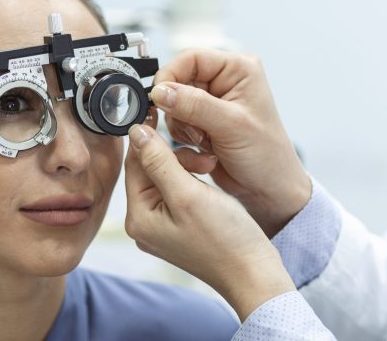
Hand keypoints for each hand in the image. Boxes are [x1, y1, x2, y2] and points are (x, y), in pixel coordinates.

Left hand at [123, 121, 294, 319]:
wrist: (253, 273)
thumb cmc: (224, 239)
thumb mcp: (188, 194)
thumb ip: (159, 161)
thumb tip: (135, 132)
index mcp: (138, 217)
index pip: (134, 164)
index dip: (148, 137)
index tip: (161, 113)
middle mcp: (144, 223)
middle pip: (149, 170)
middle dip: (175, 156)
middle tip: (204, 159)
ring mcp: (161, 227)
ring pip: (165, 178)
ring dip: (187, 166)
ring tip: (210, 168)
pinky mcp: (178, 227)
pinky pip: (177, 192)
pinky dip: (192, 180)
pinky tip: (209, 179)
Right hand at [151, 49, 310, 235]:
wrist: (269, 190)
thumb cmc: (267, 155)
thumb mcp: (231, 125)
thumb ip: (194, 105)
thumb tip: (161, 91)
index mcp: (238, 70)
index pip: (190, 58)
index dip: (170, 76)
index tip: (159, 97)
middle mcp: (224, 81)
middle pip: (178, 80)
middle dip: (179, 108)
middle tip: (193, 127)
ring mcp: (212, 102)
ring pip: (173, 103)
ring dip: (182, 125)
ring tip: (206, 140)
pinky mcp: (202, 122)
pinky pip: (176, 122)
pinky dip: (184, 136)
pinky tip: (205, 148)